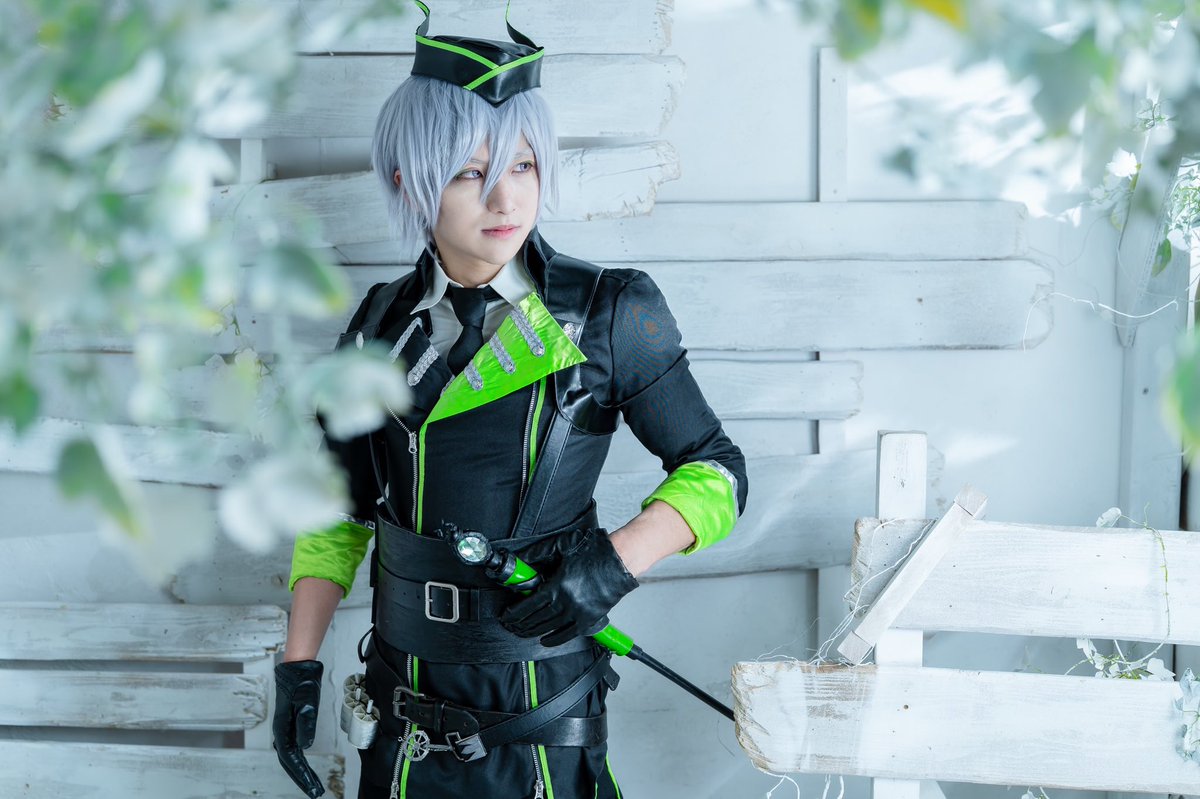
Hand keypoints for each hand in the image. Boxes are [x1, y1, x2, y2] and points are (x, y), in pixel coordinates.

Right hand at [273, 660, 325, 797]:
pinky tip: (305, 769)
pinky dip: (300, 762)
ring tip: (313, 785)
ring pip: (290, 758)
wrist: (297, 667)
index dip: (302, 774)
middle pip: (289, 762)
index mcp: (282, 728)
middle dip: (302, 779)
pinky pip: (293, 750)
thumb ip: (305, 724)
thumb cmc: (301, 682)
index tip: (313, 786)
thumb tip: (305, 746)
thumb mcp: (306, 702)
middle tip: (315, 792)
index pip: (291, 758)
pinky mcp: (291, 726)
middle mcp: (281, 732)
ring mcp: (285, 729)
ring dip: (301, 772)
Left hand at [499, 528, 638, 647]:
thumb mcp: (562, 546)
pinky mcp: (589, 618)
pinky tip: (545, 640)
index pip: (528, 605)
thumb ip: (538, 553)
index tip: (506, 616)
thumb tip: (519, 559)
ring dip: (533, 632)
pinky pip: (568, 634)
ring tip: (522, 632)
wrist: (620, 560)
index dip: (514, 613)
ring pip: (550, 628)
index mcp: (558, 585)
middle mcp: (566, 602)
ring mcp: (578, 612)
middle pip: (537, 619)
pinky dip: (555, 639)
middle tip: (511, 625)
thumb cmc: (594, 550)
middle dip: (520, 624)